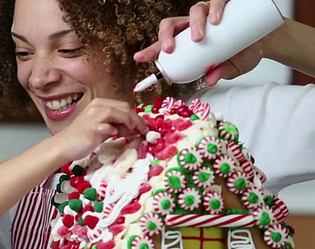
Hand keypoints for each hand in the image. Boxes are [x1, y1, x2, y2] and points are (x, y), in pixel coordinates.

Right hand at [54, 98, 146, 162]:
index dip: (136, 116)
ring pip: (120, 113)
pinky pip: (109, 126)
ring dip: (131, 123)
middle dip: (137, 119)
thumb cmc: (81, 139)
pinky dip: (115, 130)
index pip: (124, 106)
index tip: (143, 127)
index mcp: (99, 104)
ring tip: (136, 132)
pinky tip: (115, 135)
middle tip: (143, 131)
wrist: (64, 146)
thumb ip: (118, 127)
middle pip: (125, 108)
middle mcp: (97, 105)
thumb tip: (135, 129)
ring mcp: (94, 115)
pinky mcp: (92, 126)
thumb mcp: (103, 130)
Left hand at [133, 1, 264, 85]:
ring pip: (193, 11)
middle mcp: (195, 25)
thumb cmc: (243, 53)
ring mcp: (210, 12)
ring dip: (193, 24)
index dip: (152, 49)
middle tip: (170, 49)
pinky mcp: (226, 2)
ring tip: (201, 38)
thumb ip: (221, 73)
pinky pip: (217, 0)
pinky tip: (216, 19)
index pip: (166, 43)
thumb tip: (211, 80)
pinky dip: (215, 8)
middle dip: (166, 36)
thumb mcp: (231, 68)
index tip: (139, 58)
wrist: (268, 40)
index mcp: (188, 41)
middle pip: (171, 24)